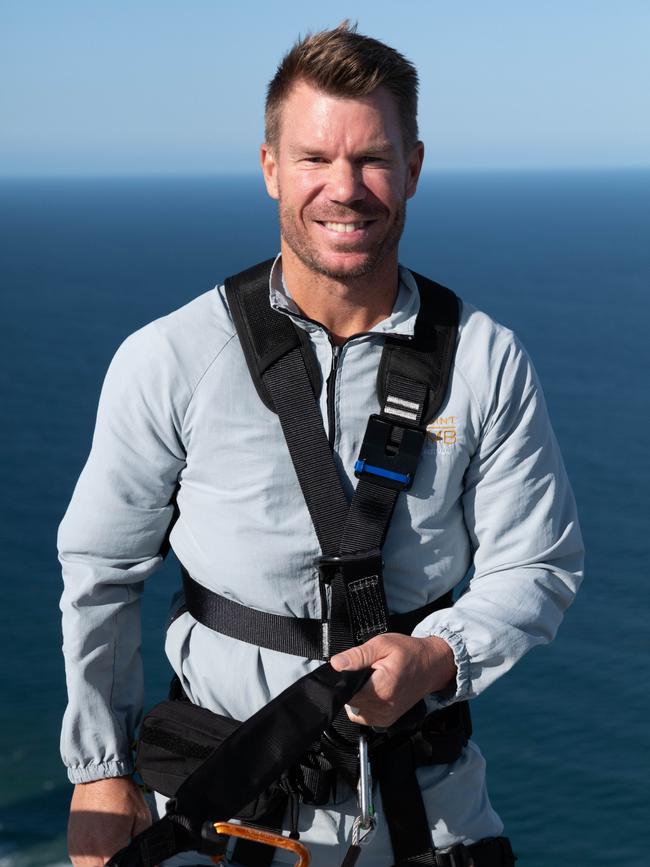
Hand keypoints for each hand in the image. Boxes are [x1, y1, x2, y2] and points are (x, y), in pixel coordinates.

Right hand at [68, 776, 151, 866]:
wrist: (99, 776)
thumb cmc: (121, 793)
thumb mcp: (141, 816)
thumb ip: (145, 844)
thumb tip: (152, 864)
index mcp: (110, 847)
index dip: (129, 865)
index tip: (133, 860)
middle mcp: (91, 851)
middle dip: (115, 866)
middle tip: (123, 852)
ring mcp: (78, 848)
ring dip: (102, 865)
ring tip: (112, 853)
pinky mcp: (72, 843)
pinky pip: (79, 862)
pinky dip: (90, 862)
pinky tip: (100, 851)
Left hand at [330, 633, 456, 727]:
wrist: (432, 665)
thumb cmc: (409, 653)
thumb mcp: (382, 644)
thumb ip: (357, 656)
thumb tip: (336, 664)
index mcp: (381, 689)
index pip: (345, 693)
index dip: (341, 680)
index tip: (348, 670)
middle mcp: (383, 709)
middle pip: (348, 701)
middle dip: (350, 686)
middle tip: (364, 671)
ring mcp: (385, 718)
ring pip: (354, 710)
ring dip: (357, 695)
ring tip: (370, 680)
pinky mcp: (386, 721)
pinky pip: (363, 715)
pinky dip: (364, 703)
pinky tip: (373, 689)